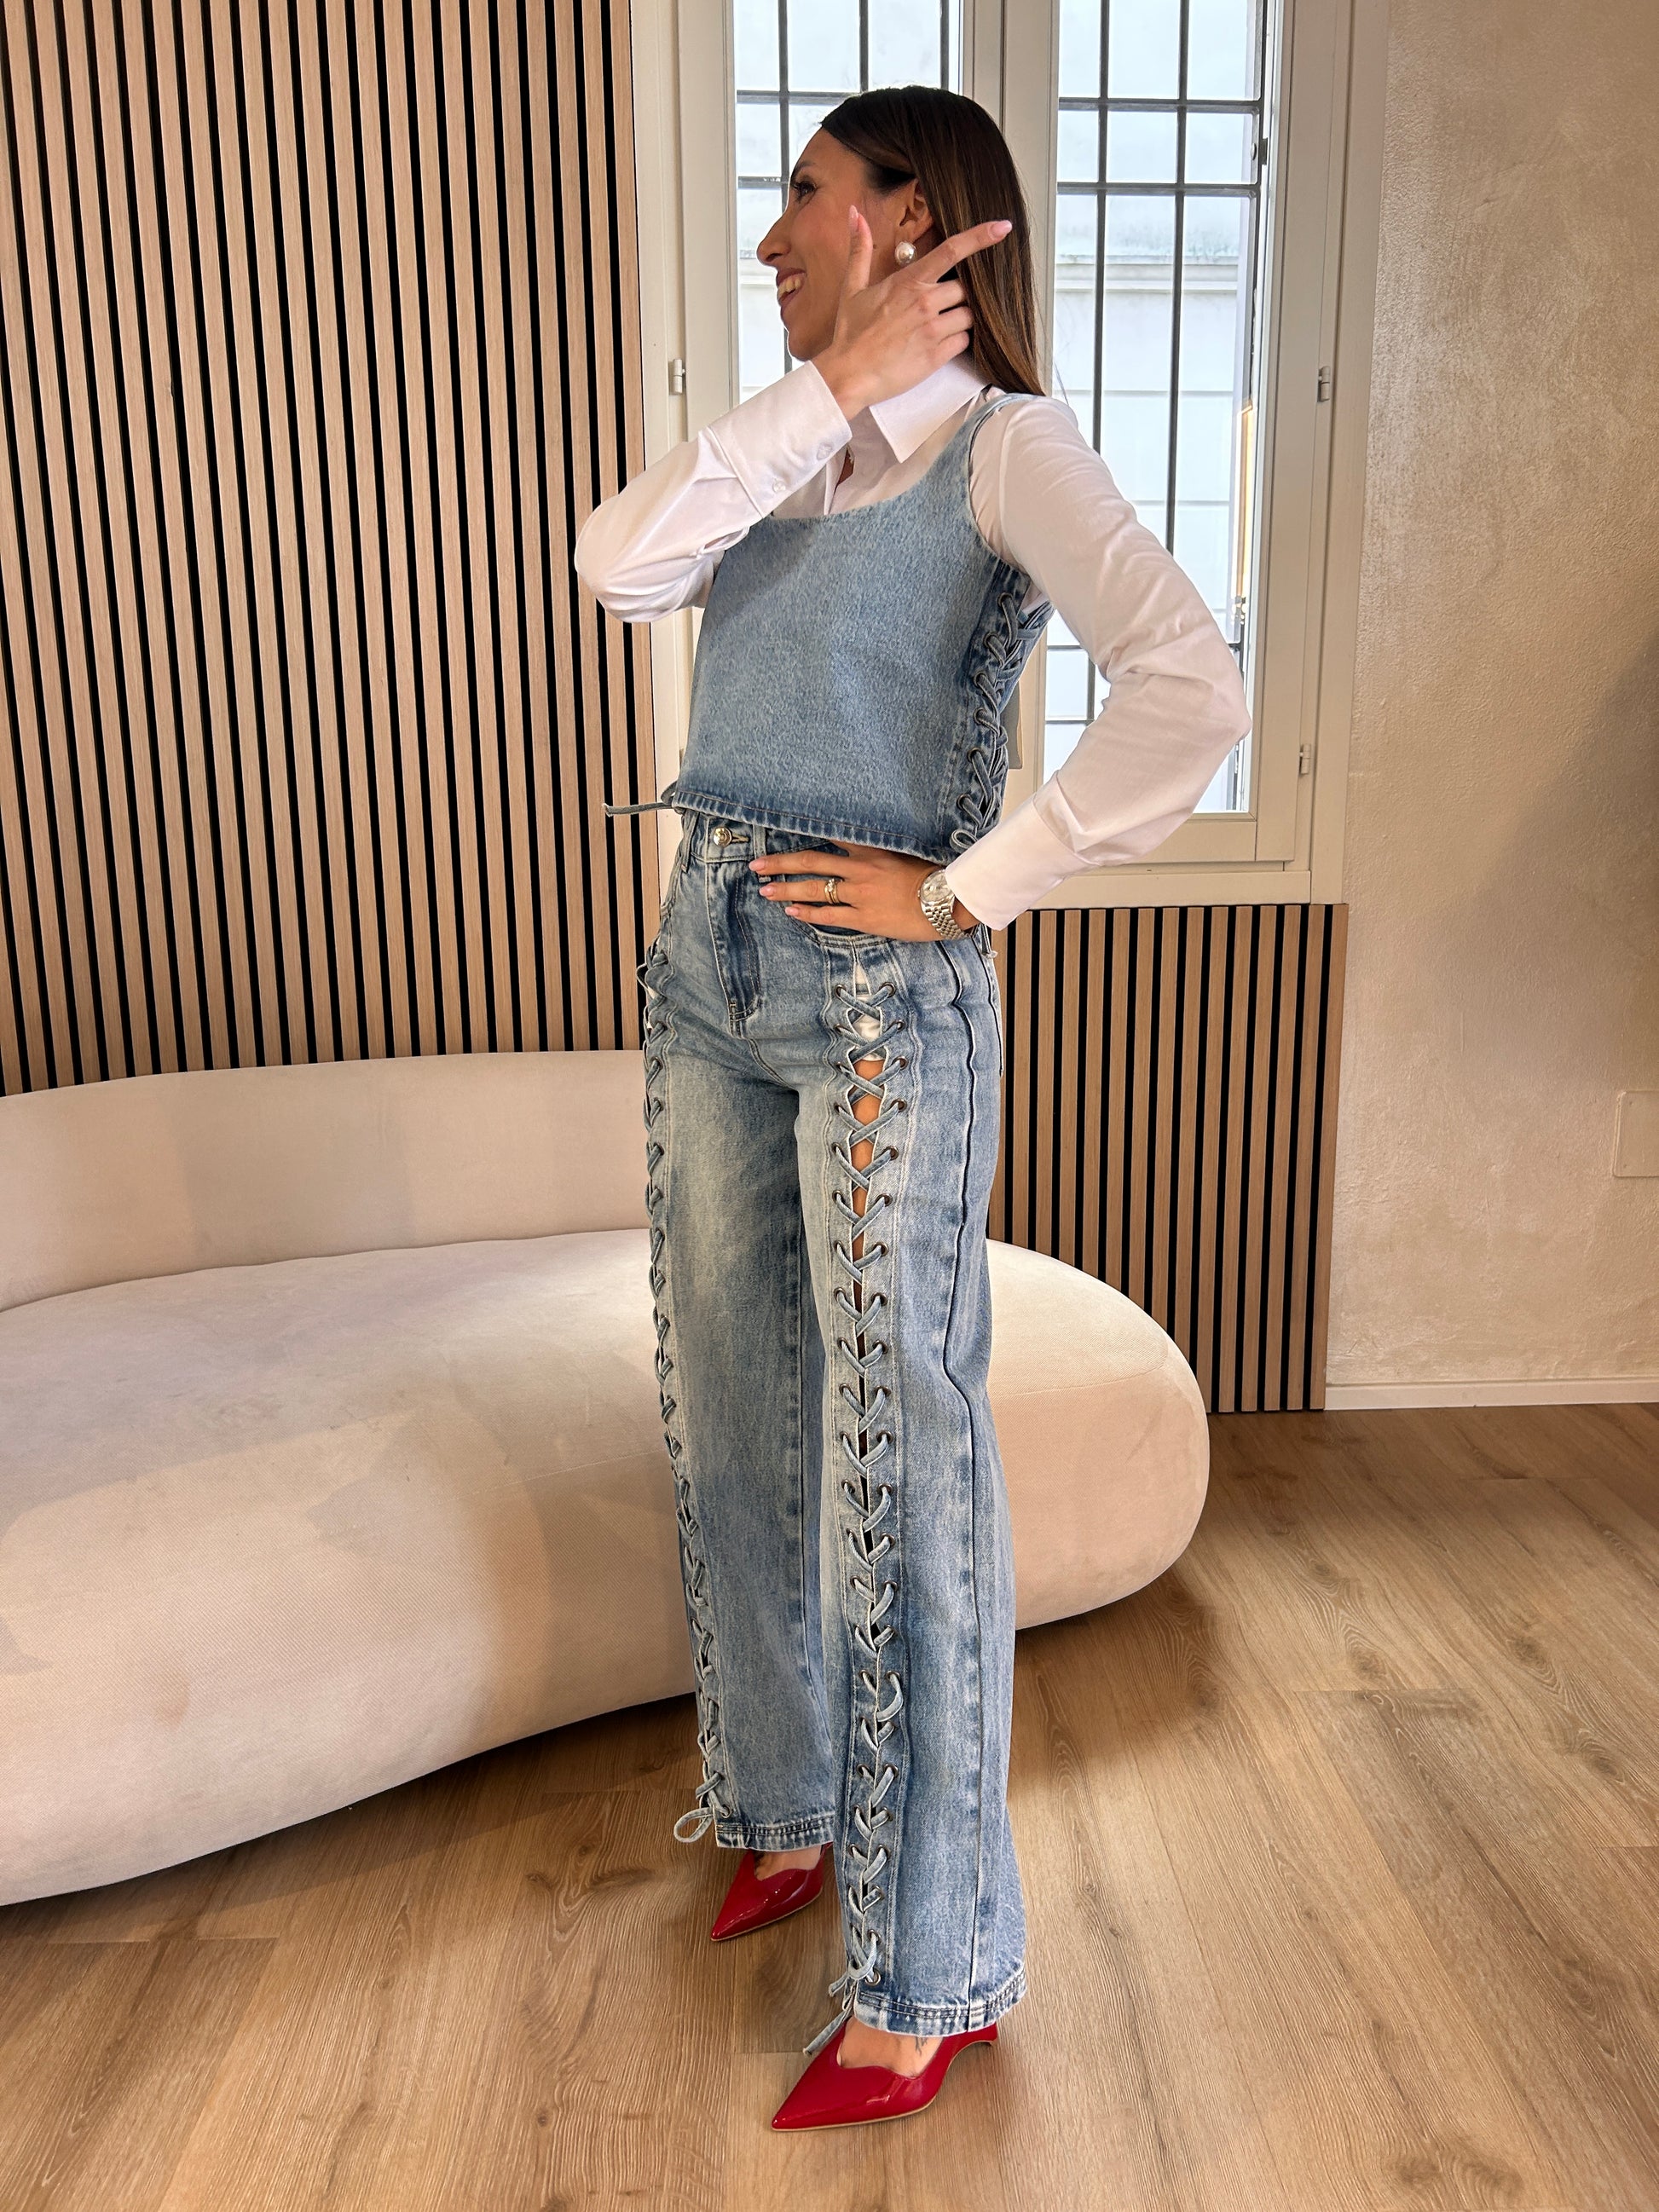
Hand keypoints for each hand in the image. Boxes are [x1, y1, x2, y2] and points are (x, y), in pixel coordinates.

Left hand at [749, 843, 978, 939]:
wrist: (951, 900)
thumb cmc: (935, 876)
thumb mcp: (908, 853)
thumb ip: (884, 849)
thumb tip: (867, 849)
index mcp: (873, 848)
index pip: (831, 837)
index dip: (804, 835)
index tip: (781, 832)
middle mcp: (861, 868)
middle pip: (811, 861)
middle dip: (781, 863)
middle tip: (757, 864)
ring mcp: (861, 893)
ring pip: (815, 888)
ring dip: (786, 888)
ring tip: (765, 889)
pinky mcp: (865, 917)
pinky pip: (829, 914)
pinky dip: (807, 912)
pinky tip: (790, 910)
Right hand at [814, 208, 1013, 418]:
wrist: (848, 376)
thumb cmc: (850, 335)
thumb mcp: (852, 288)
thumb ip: (860, 250)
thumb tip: (856, 215)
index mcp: (908, 281)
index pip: (952, 250)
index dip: (980, 236)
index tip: (1001, 227)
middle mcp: (925, 301)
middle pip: (965, 289)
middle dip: (959, 296)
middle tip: (942, 306)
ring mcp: (932, 329)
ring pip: (969, 315)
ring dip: (961, 319)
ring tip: (939, 327)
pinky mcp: (936, 356)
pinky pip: (964, 341)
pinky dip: (958, 341)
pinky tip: (939, 344)